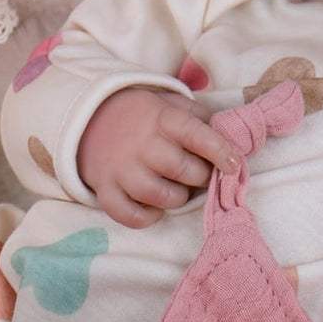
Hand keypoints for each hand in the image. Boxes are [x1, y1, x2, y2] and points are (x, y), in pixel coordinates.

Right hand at [77, 88, 238, 228]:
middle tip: (200, 175)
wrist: (88, 119)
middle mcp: (140, 144)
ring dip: (177, 198)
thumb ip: (200, 117)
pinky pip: (129, 215)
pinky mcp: (104, 189)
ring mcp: (120, 169)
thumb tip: (233, 138)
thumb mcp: (170, 104)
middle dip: (200, 177)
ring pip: (159, 195)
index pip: (195, 134)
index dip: (219, 150)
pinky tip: (155, 207)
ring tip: (178, 189)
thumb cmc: (142, 115)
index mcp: (160, 118)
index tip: (234, 164)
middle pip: (181, 169)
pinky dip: (147, 218)